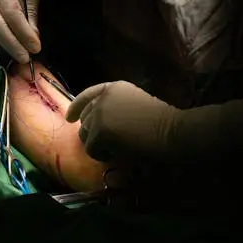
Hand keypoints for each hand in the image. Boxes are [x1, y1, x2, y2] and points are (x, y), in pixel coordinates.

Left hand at [65, 80, 179, 161]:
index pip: (88, 95)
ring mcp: (100, 113)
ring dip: (98, 145)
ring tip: (118, 149)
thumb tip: (100, 125)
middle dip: (94, 134)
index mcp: (114, 87)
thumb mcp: (137, 104)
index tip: (70, 118)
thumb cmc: (162, 121)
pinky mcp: (100, 131)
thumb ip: (116, 108)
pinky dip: (102, 155)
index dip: (77, 107)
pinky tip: (118, 154)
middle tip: (110, 145)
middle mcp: (103, 97)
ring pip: (86, 136)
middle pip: (85, 120)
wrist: (172, 130)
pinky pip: (92, 149)